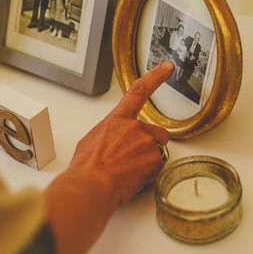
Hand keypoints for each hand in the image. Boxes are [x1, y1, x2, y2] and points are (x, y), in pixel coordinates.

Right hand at [67, 61, 173, 206]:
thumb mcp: (89, 143)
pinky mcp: (155, 159)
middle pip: (154, 132)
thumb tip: (109, 144)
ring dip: (148, 159)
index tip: (166, 68)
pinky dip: (149, 174)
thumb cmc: (86, 168)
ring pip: (157, 150)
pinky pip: (158, 166)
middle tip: (131, 161)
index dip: (155, 77)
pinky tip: (133, 179)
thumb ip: (107, 136)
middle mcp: (134, 127)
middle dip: (148, 145)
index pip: (138, 91)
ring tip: (129, 172)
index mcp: (116, 120)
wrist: (91, 185)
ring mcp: (146, 142)